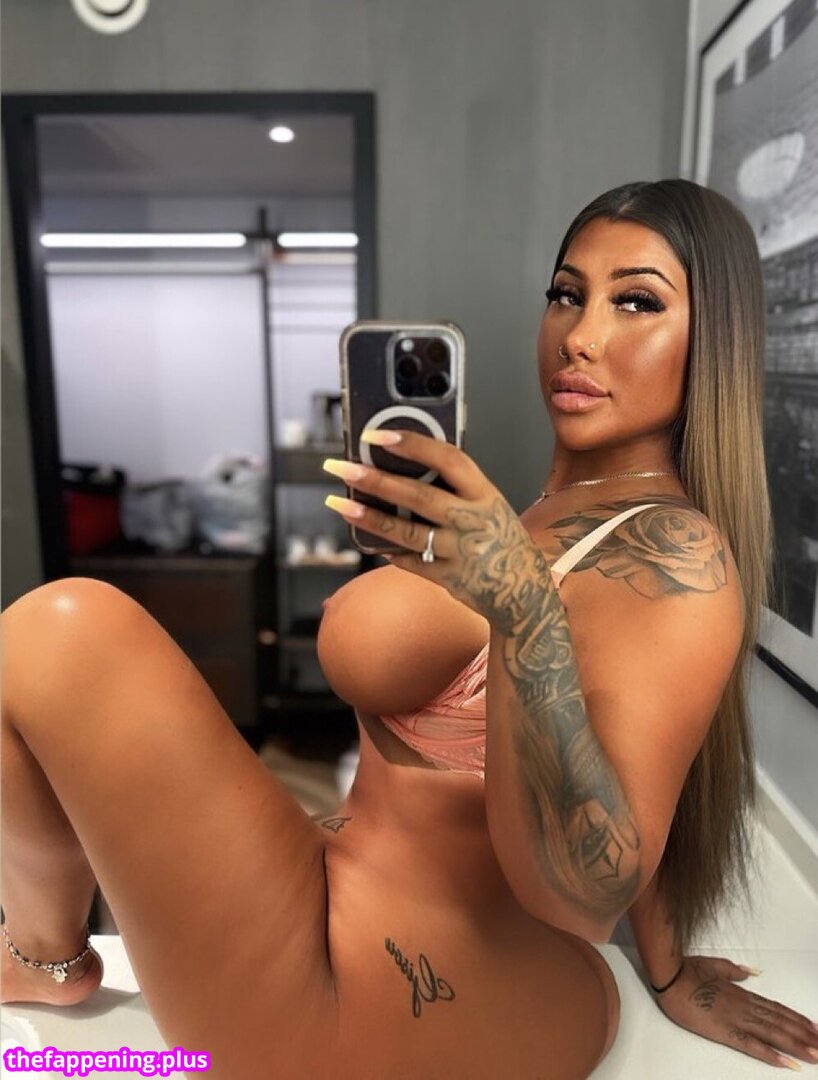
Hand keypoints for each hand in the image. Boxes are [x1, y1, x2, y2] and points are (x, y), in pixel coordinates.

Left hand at [322, 429, 549, 624]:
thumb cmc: (500, 538)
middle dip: (376, 480)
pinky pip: (410, 562)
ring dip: (369, 517)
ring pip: (407, 532)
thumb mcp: (489, 504)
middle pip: (419, 496)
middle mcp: (473, 521)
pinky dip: (388, 550)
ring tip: (339, 504)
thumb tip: (403, 464)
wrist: (523, 589)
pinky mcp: (448, 578)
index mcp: (485, 494)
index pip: (449, 459)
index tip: (377, 436)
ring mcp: (460, 552)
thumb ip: (456, 487)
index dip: (413, 444)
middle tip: (342, 468)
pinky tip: (368, 539)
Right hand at [656, 955, 817, 1070]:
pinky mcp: (725, 1031)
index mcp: (741, 993)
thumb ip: (733, 970)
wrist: (670, 976)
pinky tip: (787, 1063)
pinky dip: (771, 1055)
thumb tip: (749, 971)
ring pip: (773, 1034)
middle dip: (804, 1035)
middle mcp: (744, 1006)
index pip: (775, 1008)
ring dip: (796, 1045)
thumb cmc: (688, 970)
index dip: (796, 1018)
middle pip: (780, 1023)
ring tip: (815, 1054)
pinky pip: (752, 1045)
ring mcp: (737, 1019)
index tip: (813, 1027)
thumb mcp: (714, 965)